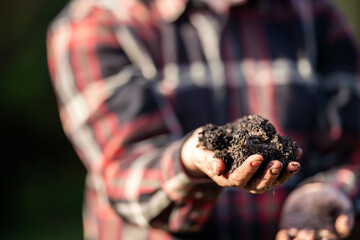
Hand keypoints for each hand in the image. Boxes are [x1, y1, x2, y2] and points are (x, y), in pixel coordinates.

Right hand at [181, 128, 300, 193]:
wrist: (211, 149)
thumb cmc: (205, 150)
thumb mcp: (203, 153)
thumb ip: (209, 160)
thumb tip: (218, 168)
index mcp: (227, 178)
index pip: (239, 178)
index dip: (249, 169)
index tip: (258, 157)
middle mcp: (243, 182)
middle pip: (258, 184)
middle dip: (269, 175)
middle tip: (278, 162)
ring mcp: (254, 177)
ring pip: (271, 181)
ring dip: (284, 173)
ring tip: (295, 163)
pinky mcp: (263, 171)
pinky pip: (278, 171)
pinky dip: (288, 163)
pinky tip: (297, 152)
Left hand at [276, 183, 354, 239]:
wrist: (311, 192)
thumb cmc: (329, 198)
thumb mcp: (339, 203)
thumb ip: (344, 215)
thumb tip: (344, 231)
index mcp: (328, 234)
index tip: (325, 234)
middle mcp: (313, 236)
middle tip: (310, 233)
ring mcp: (300, 233)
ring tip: (300, 232)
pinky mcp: (288, 228)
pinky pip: (284, 236)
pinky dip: (284, 237)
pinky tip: (287, 232)